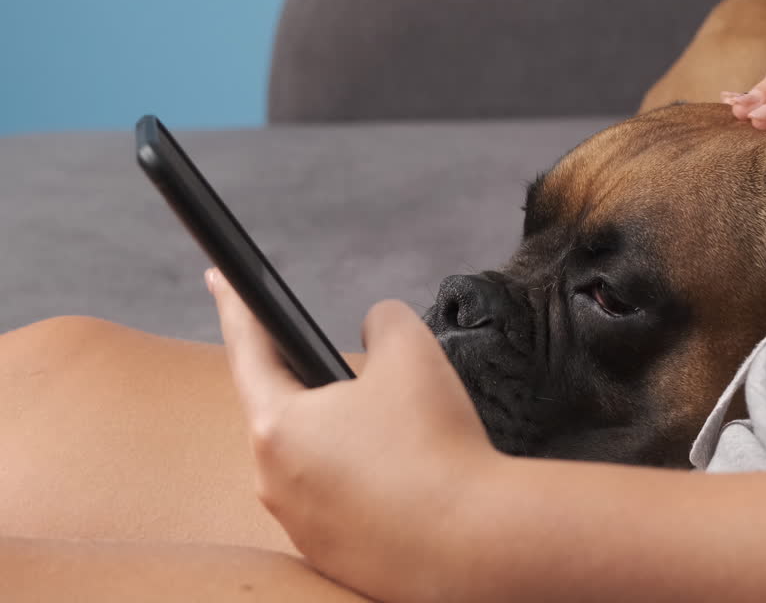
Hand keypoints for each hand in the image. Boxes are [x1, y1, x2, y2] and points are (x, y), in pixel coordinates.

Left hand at [206, 267, 496, 602]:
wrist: (471, 543)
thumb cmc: (435, 447)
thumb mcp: (412, 350)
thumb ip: (383, 320)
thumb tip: (375, 330)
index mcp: (278, 426)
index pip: (248, 351)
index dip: (236, 307)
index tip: (221, 281)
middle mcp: (275, 482)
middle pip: (286, 411)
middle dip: (320, 387)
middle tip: (368, 380)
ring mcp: (301, 526)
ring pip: (315, 461)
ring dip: (347, 440)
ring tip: (403, 436)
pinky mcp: (333, 556)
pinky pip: (342, 504)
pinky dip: (368, 485)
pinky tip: (409, 479)